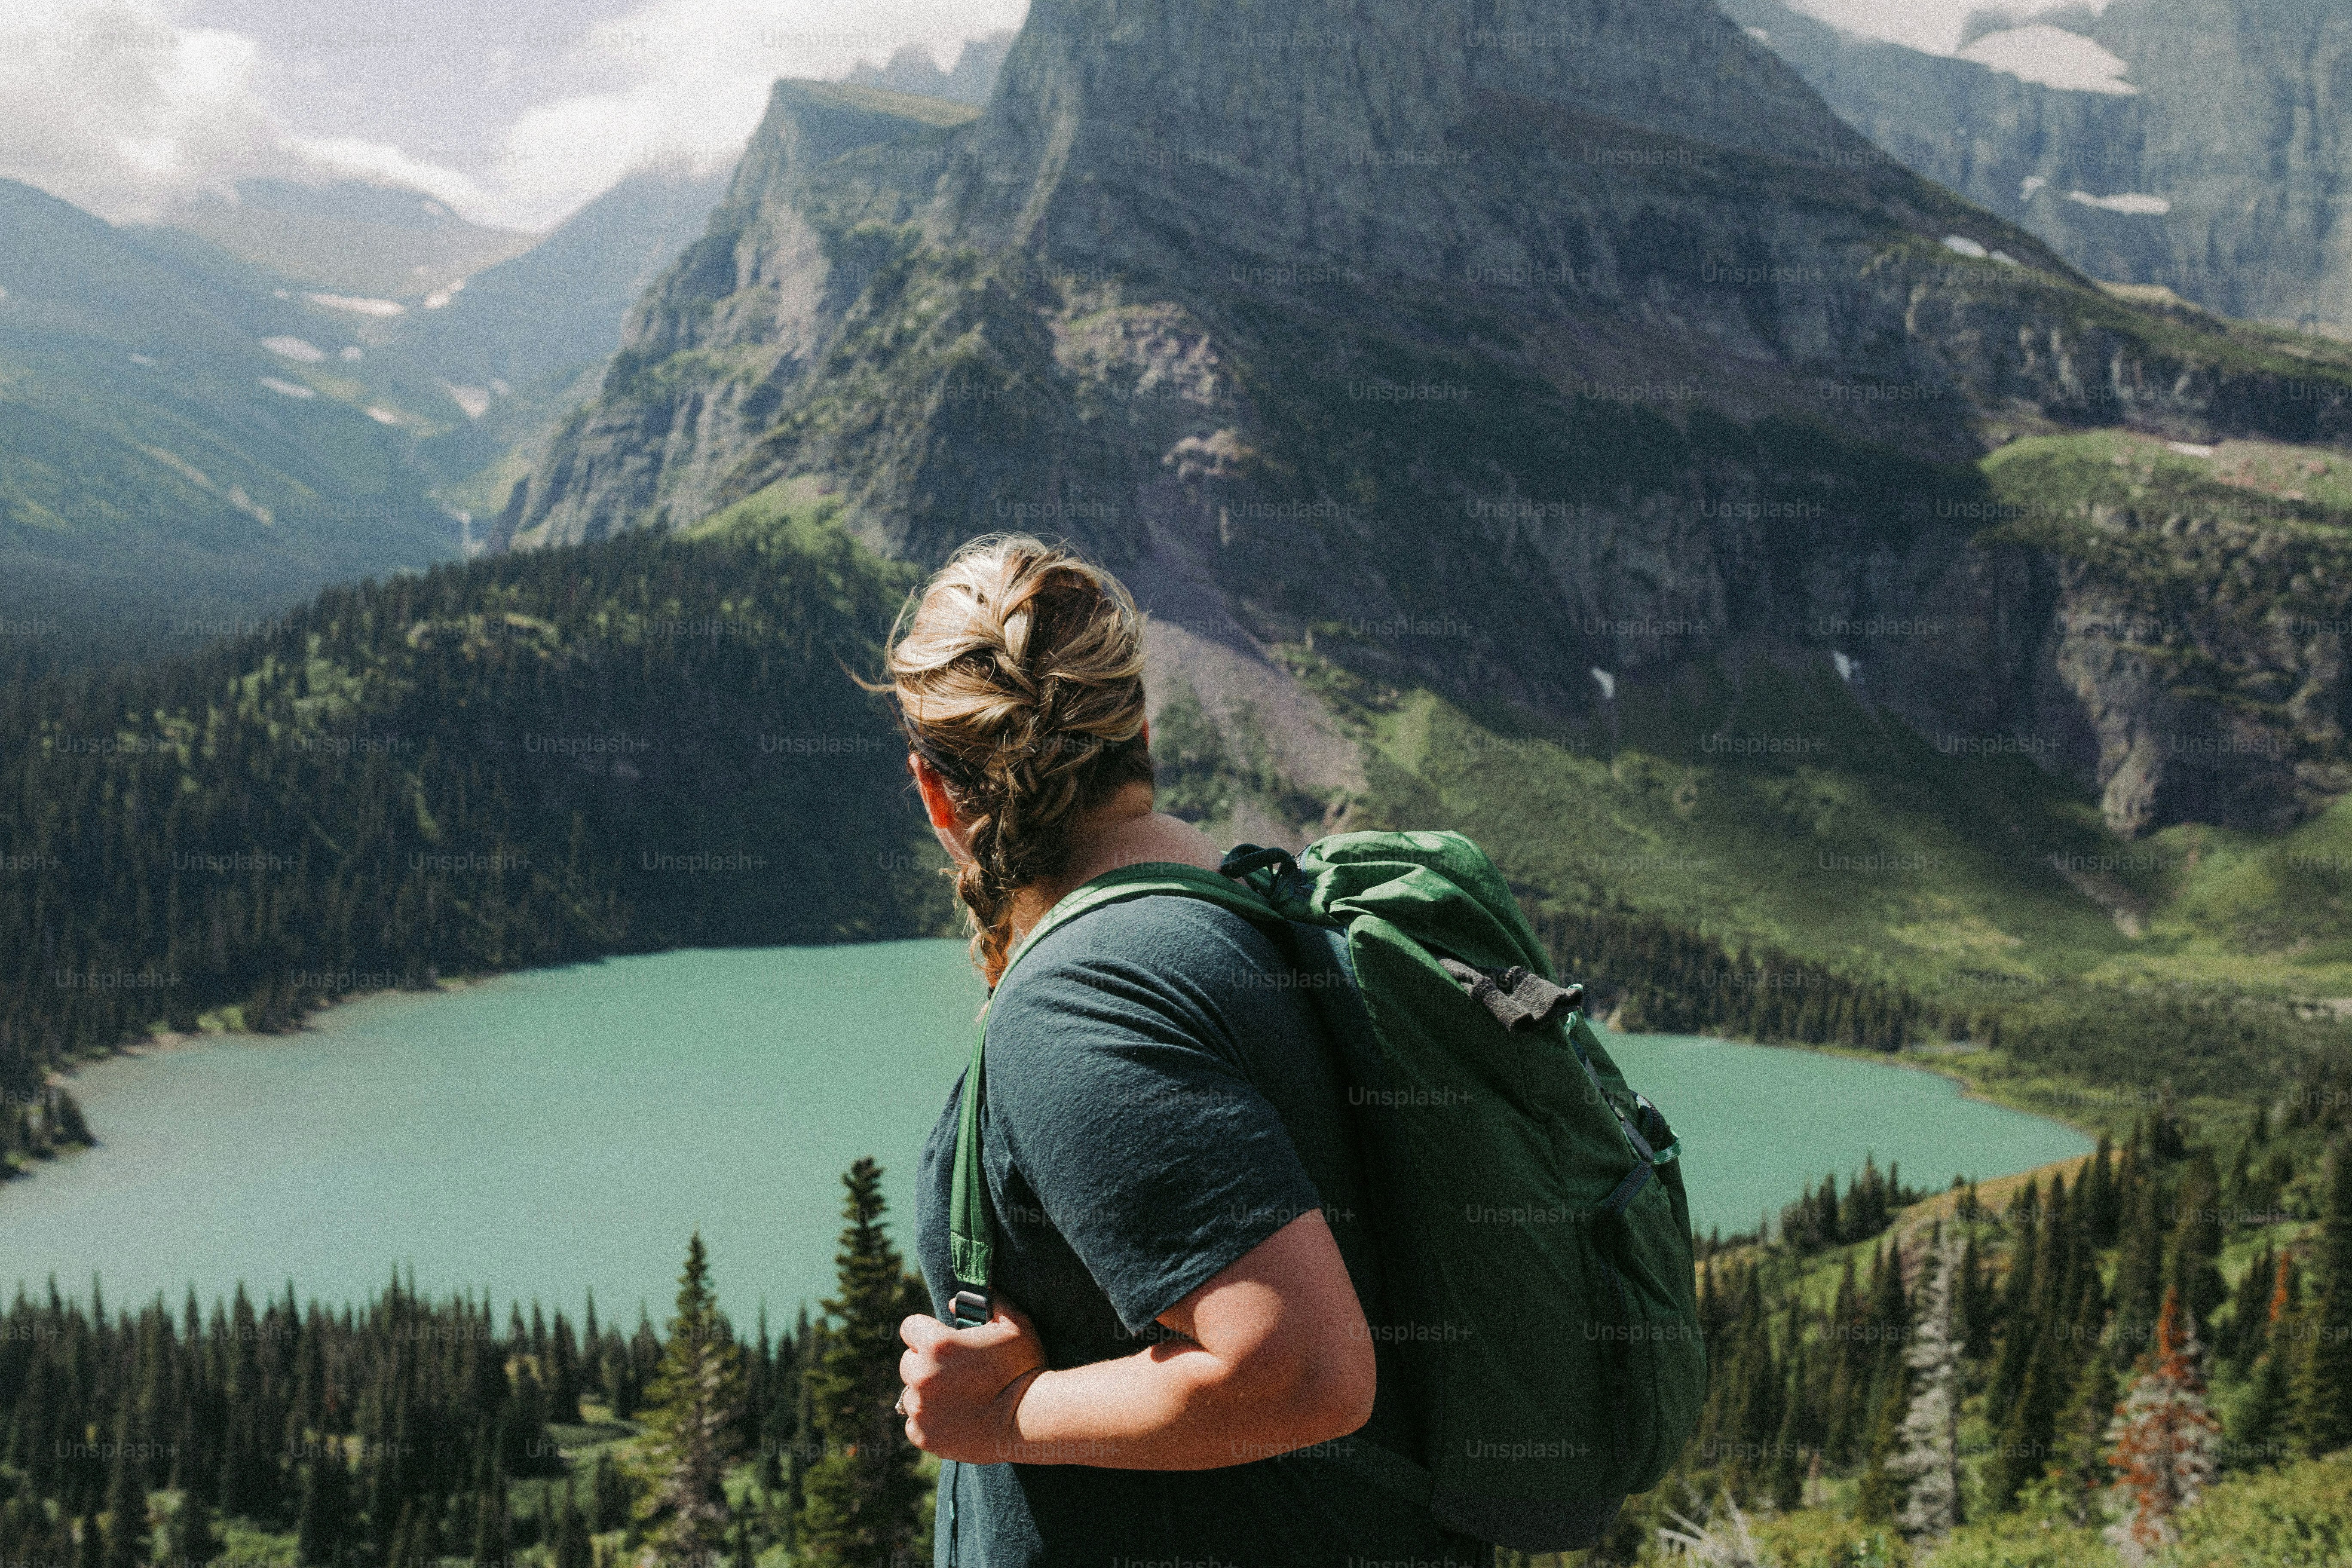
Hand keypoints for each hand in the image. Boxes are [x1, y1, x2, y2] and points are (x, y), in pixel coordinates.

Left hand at [897, 1296, 1050, 1463]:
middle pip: (908, 1362)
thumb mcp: (1015, 1323)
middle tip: (955, 1371)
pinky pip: (915, 1424)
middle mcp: (921, 1376)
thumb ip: (988, 1302)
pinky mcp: (924, 1436)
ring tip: (957, 1397)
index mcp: (937, 1344)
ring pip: (910, 1394)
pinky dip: (929, 1422)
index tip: (943, 1341)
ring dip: (926, 1393)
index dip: (926, 1331)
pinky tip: (954, 1418)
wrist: (1031, 1420)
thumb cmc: (1024, 1368)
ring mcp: (921, 1409)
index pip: (909, 1327)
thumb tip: (954, 1304)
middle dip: (926, 1363)